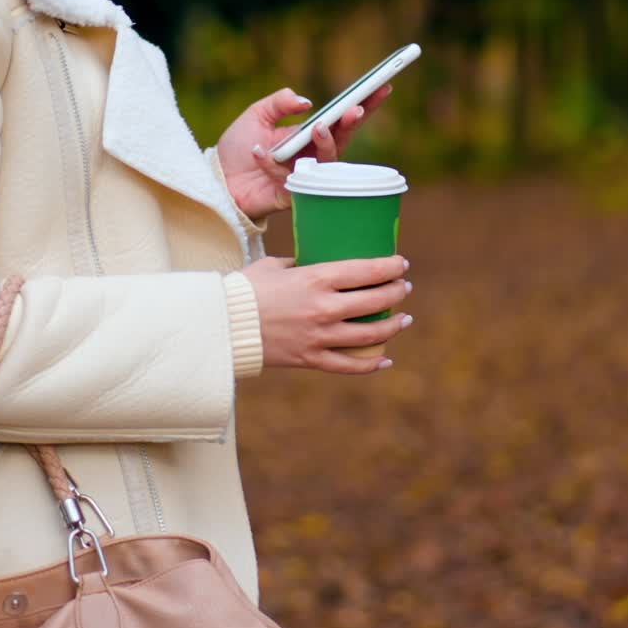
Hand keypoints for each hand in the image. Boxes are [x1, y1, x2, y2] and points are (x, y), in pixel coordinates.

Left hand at [215, 84, 392, 221]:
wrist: (217, 179)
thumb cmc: (238, 148)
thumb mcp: (256, 115)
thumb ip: (279, 102)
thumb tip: (307, 102)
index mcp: (308, 135)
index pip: (341, 119)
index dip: (364, 104)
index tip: (381, 87)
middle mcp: (311, 156)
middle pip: (342, 140)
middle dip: (351, 124)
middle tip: (355, 109)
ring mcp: (304, 176)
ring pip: (326, 163)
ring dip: (325, 144)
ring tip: (318, 127)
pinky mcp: (290, 195)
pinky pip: (289, 179)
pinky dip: (271, 164)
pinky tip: (258, 152)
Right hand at [240, 254, 411, 374]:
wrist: (223, 326)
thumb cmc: (246, 289)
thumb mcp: (275, 265)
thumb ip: (301, 264)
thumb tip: (318, 262)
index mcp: (315, 279)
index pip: (366, 270)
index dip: (390, 267)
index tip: (401, 264)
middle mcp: (323, 307)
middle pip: (374, 300)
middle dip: (396, 292)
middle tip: (404, 287)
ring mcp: (319, 336)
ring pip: (370, 334)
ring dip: (393, 326)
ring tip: (404, 319)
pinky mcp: (311, 359)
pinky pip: (349, 365)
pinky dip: (371, 364)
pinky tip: (385, 359)